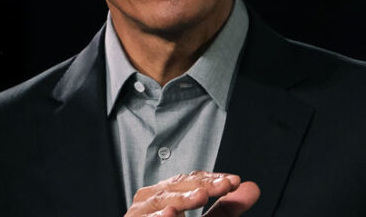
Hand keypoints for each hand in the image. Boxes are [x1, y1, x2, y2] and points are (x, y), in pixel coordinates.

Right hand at [124, 171, 259, 216]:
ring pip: (161, 200)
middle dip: (202, 185)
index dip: (212, 179)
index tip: (235, 181)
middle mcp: (151, 198)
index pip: (190, 179)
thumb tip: (253, 188)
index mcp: (167, 193)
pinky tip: (170, 213)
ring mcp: (139, 211)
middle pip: (176, 185)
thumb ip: (226, 208)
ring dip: (182, 198)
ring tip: (201, 195)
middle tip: (225, 185)